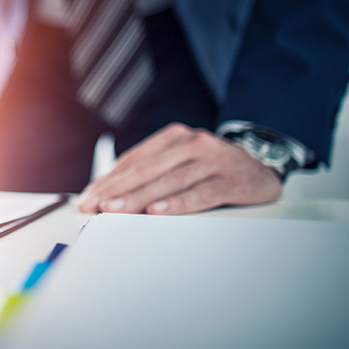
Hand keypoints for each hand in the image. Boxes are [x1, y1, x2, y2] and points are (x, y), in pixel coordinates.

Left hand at [77, 123, 282, 214]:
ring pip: (169, 181)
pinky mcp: (231, 180)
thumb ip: (149, 172)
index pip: (133, 161)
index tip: (87, 198)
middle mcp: (192, 144)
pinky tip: (158, 212)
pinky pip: (201, 193)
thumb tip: (108, 193)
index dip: (107, 181)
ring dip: (139, 198)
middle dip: (116, 190)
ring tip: (116, 210)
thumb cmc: (211, 168)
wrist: (262, 167)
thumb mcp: (180, 161)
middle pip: (147, 170)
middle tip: (94, 206)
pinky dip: (178, 203)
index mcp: (173, 137)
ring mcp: (213, 160)